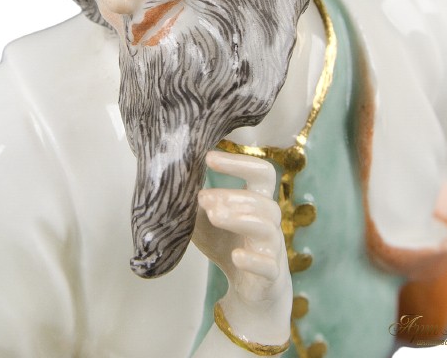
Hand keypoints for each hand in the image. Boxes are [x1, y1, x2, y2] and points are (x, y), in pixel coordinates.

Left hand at [192, 150, 291, 348]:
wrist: (249, 288)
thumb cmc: (227, 245)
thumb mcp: (206, 221)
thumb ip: (197, 204)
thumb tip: (172, 181)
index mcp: (258, 202)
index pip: (262, 173)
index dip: (239, 162)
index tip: (208, 157)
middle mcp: (270, 221)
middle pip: (261, 199)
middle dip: (231, 195)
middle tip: (202, 198)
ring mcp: (273, 248)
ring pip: (266, 227)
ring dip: (239, 218)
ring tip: (214, 216)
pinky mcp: (271, 275)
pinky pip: (268, 265)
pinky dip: (253, 260)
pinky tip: (237, 255)